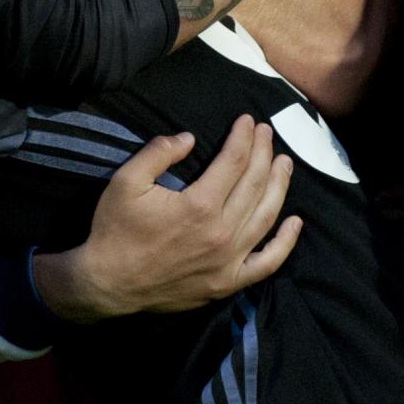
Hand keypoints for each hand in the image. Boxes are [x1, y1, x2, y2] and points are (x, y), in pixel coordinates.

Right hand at [36, 117, 299, 320]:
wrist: (108, 284)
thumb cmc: (115, 230)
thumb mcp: (126, 181)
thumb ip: (158, 153)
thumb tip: (189, 138)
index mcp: (199, 205)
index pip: (234, 161)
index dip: (244, 137)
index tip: (248, 120)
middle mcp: (222, 233)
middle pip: (255, 184)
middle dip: (263, 152)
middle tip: (267, 132)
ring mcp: (228, 261)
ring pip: (266, 217)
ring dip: (279, 186)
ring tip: (284, 163)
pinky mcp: (227, 283)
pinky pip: (267, 263)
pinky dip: (285, 243)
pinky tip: (295, 223)